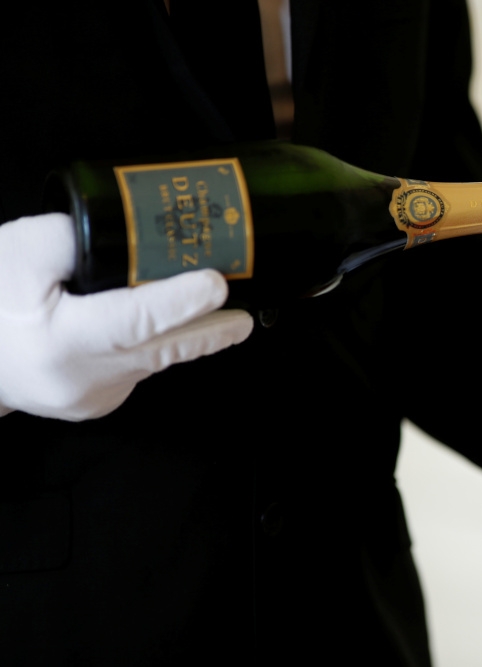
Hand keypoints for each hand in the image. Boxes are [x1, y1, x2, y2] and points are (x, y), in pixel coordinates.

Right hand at [0, 213, 253, 420]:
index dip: (181, 302)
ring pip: (150, 360)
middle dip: (209, 332)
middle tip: (244, 319)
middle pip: (160, 350)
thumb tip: (133, 234)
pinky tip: (153, 327)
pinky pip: (136, 370)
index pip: (135, 321)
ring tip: (210, 311)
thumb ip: (75, 237)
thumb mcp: (19, 252)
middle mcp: (81, 378)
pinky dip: (148, 347)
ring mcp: (91, 398)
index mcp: (61, 341)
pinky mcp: (96, 404)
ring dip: (179, 335)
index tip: (216, 286)